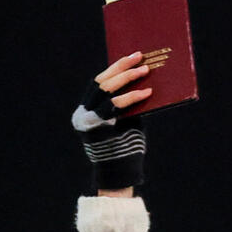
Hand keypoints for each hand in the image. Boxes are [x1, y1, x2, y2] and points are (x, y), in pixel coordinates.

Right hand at [71, 52, 152, 191]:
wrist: (119, 175)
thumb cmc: (126, 147)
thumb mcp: (125, 121)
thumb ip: (127, 105)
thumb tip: (143, 80)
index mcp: (86, 110)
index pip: (98, 82)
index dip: (114, 68)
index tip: (131, 57)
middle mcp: (83, 113)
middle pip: (101, 82)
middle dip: (121, 68)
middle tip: (140, 58)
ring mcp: (88, 120)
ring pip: (106, 90)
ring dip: (127, 78)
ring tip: (145, 70)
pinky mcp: (98, 127)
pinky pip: (116, 107)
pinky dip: (132, 97)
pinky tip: (147, 92)